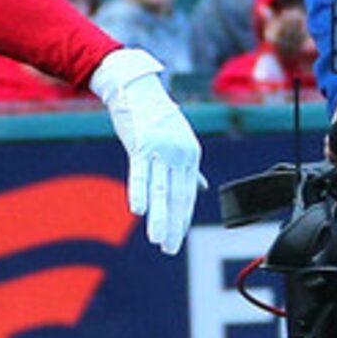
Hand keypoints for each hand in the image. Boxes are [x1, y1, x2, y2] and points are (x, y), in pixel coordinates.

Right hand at [92, 49, 201, 252]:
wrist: (136, 88)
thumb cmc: (154, 116)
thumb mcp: (178, 141)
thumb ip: (188, 167)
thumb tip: (200, 188)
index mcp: (191, 154)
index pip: (189, 194)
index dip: (183, 218)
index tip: (177, 238)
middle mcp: (180, 153)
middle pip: (178, 196)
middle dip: (174, 225)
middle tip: (169, 249)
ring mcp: (162, 148)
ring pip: (161, 189)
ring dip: (160, 217)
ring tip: (158, 240)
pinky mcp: (142, 143)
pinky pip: (141, 172)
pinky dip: (140, 192)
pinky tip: (140, 211)